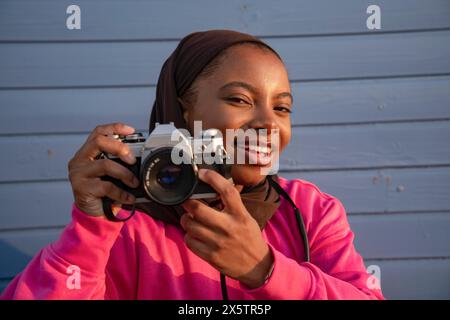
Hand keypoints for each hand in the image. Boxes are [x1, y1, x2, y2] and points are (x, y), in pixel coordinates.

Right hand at [68, 123, 139, 216]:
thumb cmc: (104, 191)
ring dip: (124, 174)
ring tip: (134, 182)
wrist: (94, 214)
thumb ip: (119, 162)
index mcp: (87, 152)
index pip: (98, 132)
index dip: (114, 128)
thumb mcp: (112, 174)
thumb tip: (141, 157)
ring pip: (105, 165)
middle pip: (99, 142)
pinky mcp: (81, 188)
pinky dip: (121, 192)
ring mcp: (78, 173)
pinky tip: (128, 197)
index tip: (131, 130)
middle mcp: (79, 160)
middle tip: (133, 160)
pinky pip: (106, 186)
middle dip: (120, 148)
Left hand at [181, 169, 273, 288]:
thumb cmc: (249, 237)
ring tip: (190, 219)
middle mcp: (229, 227)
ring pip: (190, 225)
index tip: (201, 173)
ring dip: (187, 220)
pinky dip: (189, 236)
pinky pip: (190, 241)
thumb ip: (231, 204)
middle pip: (199, 209)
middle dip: (188, 202)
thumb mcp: (245, 217)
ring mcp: (219, 242)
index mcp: (240, 215)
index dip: (212, 178)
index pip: (227, 191)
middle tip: (187, 201)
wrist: (257, 265)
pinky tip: (195, 235)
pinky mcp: (211, 256)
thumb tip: (212, 187)